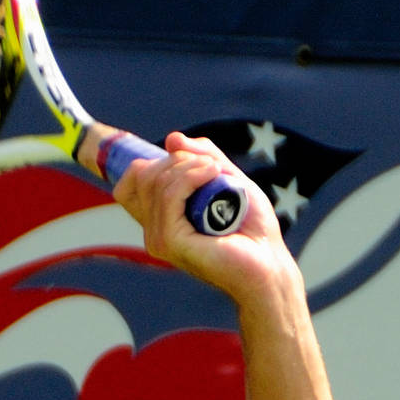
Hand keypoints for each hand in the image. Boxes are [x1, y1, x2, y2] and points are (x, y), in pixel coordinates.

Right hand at [111, 132, 296, 309]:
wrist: (269, 260)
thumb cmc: (252, 227)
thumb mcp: (226, 179)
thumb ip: (203, 157)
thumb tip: (171, 139)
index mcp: (160, 220)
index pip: (130, 183)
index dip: (154, 162)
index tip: (191, 162)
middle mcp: (153, 232)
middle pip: (143, 176)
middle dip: (178, 159)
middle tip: (213, 166)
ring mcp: (158, 239)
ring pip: (158, 183)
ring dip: (190, 166)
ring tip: (218, 171)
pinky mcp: (170, 242)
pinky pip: (170, 195)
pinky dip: (192, 176)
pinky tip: (214, 174)